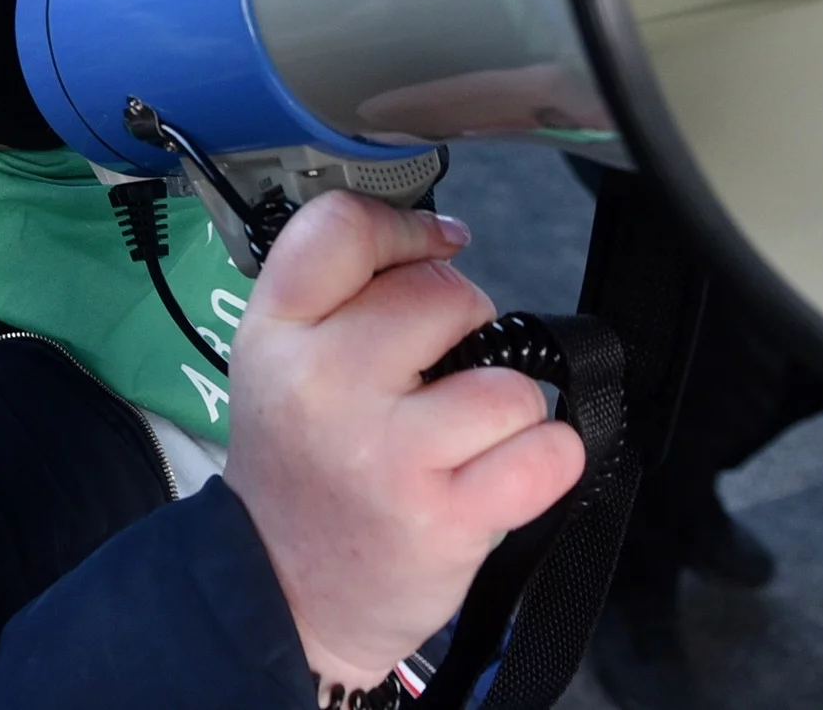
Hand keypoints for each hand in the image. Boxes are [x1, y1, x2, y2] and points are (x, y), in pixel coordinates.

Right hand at [224, 194, 584, 689]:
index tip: (433, 250)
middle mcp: (324, 384)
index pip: (341, 228)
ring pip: (508, 380)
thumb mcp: (282, 363)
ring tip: (462, 440)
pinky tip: (499, 474)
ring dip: (505, 408)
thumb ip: (342, 294)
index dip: (405, 228)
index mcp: (276, 334)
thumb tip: (447, 240)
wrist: (282, 596)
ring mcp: (386, 454)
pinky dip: (543, 460)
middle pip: (447, 294)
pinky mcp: (444, 519)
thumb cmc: (301, 467)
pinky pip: (546, 450)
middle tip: (436, 379)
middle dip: (465, 328)